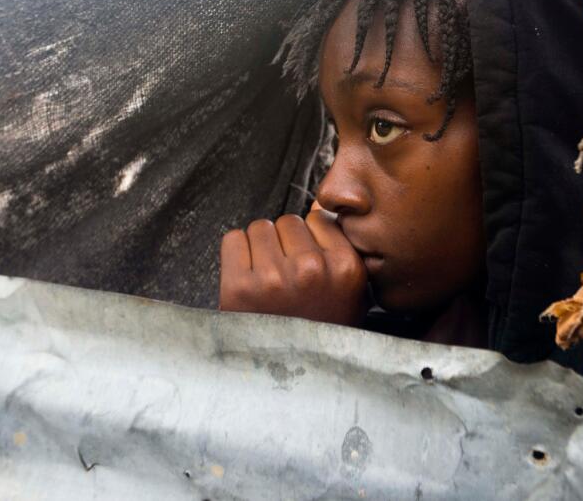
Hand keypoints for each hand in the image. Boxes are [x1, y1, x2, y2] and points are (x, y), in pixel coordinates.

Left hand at [219, 208, 367, 325]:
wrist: (291, 377)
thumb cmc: (320, 332)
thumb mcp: (350, 293)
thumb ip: (339, 248)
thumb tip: (315, 204)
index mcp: (344, 268)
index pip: (318, 219)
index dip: (309, 237)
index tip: (305, 258)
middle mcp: (311, 270)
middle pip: (288, 221)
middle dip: (283, 242)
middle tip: (284, 273)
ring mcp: (274, 278)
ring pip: (260, 227)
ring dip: (259, 246)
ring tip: (266, 277)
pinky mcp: (240, 286)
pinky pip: (233, 240)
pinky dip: (236, 253)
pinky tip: (247, 277)